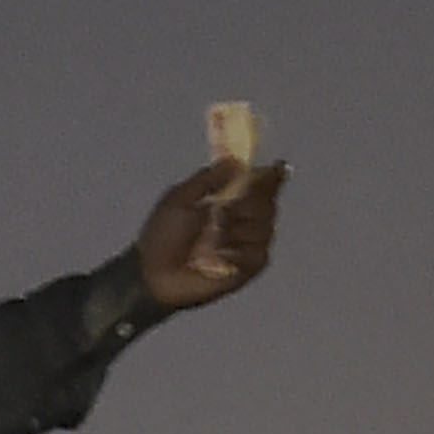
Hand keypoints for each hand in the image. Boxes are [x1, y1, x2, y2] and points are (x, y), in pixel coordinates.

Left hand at [136, 158, 285, 309]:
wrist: (155, 274)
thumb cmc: (163, 236)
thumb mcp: (180, 198)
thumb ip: (207, 179)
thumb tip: (236, 160)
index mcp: (227, 201)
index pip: (259, 185)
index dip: (270, 177)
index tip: (277, 168)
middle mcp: (242, 221)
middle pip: (268, 204)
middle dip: (248, 204)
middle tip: (222, 212)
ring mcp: (247, 245)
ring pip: (266, 228)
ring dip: (239, 230)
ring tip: (213, 237)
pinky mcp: (248, 269)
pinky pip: (259, 254)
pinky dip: (240, 253)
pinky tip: (220, 256)